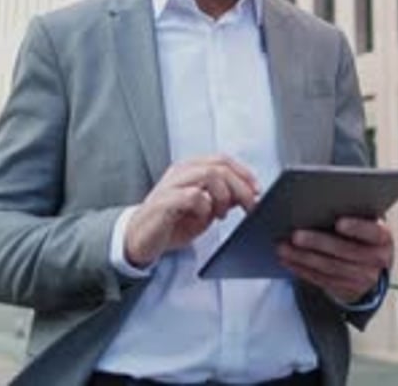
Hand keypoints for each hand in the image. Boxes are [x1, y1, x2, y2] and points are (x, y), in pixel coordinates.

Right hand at [125, 155, 258, 267]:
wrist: (140, 238)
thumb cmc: (173, 222)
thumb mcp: (205, 210)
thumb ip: (223, 199)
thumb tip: (247, 194)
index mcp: (191, 168)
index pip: (223, 159)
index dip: (244, 173)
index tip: (257, 191)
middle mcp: (182, 171)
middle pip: (220, 166)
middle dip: (241, 186)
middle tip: (249, 206)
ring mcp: (172, 184)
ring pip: (209, 174)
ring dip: (224, 196)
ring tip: (221, 214)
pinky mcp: (164, 201)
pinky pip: (193, 196)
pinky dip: (205, 207)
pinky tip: (204, 218)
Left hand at [277, 217, 393, 304]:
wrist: (372, 264)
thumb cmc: (362, 231)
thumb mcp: (366, 219)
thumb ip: (352, 210)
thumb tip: (321, 199)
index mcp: (383, 238)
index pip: (373, 232)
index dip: (357, 228)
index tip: (339, 222)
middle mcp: (376, 260)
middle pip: (345, 251)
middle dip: (318, 243)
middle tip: (296, 234)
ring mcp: (362, 279)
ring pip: (329, 267)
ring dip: (303, 257)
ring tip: (283, 247)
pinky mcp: (346, 290)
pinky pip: (321, 279)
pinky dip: (301, 269)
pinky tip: (288, 259)